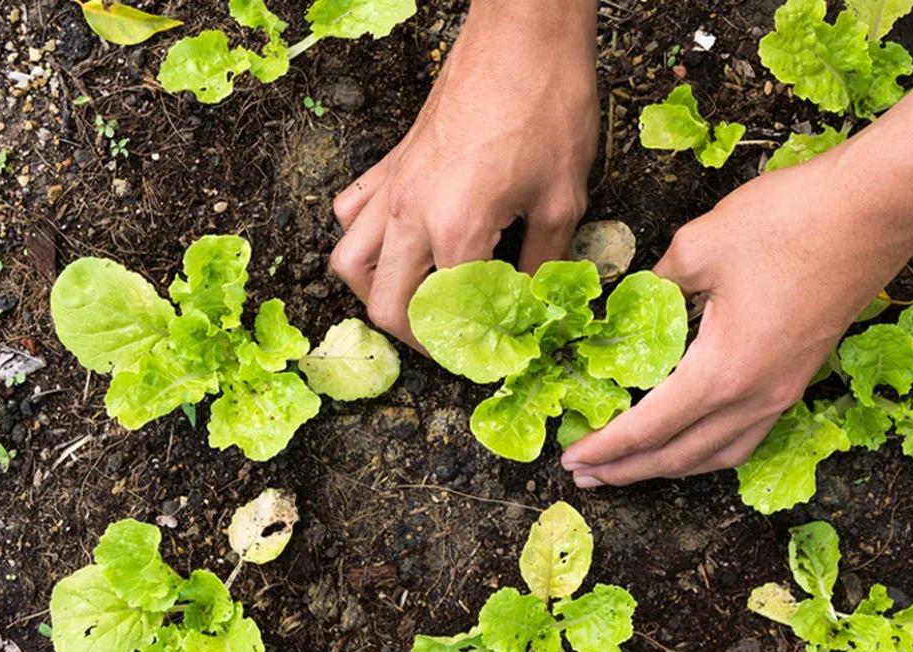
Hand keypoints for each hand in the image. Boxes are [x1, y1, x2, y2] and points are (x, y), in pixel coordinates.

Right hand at [329, 0, 599, 348]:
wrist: (524, 35)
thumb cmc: (549, 107)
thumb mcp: (563, 199)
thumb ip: (543, 264)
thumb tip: (534, 306)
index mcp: (456, 229)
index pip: (447, 316)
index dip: (473, 348)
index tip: (497, 354)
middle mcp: (410, 213)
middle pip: (385, 305)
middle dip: (418, 338)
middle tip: (456, 343)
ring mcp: (393, 186)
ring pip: (349, 262)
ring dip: (378, 294)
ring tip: (418, 302)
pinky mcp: (392, 161)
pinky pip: (353, 212)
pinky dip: (364, 240)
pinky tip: (400, 244)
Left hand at [561, 151, 912, 485]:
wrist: (876, 208)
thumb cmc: (790, 221)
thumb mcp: (699, 245)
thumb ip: (656, 285)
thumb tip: (632, 302)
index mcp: (723, 372)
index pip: (649, 428)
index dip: (606, 448)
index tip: (572, 459)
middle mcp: (756, 397)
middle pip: (681, 455)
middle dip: (629, 469)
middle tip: (587, 474)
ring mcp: (784, 390)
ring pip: (719, 453)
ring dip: (671, 465)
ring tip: (632, 466)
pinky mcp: (801, 375)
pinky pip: (747, 434)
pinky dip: (709, 448)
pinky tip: (693, 437)